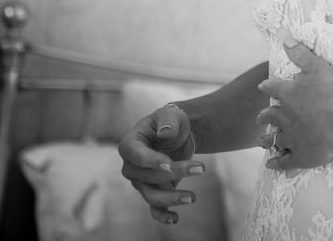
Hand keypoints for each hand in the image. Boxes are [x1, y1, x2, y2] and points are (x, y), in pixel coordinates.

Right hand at [117, 104, 205, 224]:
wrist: (177, 134)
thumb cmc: (170, 122)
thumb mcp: (170, 115)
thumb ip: (168, 122)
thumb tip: (165, 133)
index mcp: (130, 145)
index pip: (136, 156)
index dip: (151, 162)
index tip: (169, 165)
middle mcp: (131, 166)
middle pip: (148, 176)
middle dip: (175, 173)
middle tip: (202, 168)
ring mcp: (141, 182)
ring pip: (151, 195)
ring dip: (171, 198)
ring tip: (193, 197)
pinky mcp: (152, 191)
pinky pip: (153, 208)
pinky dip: (162, 215)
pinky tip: (175, 219)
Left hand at [257, 35, 332, 171]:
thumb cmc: (332, 94)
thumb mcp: (318, 67)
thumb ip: (300, 53)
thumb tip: (284, 36)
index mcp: (288, 95)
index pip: (273, 88)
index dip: (267, 86)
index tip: (263, 86)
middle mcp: (285, 117)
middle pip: (270, 116)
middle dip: (265, 115)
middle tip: (260, 117)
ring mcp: (291, 138)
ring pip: (275, 139)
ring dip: (268, 139)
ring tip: (263, 140)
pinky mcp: (299, 156)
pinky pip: (284, 162)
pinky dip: (277, 163)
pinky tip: (271, 164)